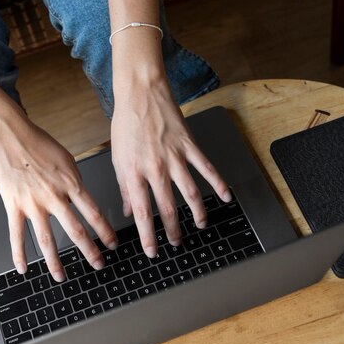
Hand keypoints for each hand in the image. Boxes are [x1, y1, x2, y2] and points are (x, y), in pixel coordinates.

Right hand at [0, 117, 117, 281]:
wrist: (8, 134)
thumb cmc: (37, 142)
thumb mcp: (66, 158)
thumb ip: (75, 181)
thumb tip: (82, 199)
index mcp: (70, 183)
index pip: (93, 212)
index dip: (105, 231)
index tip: (112, 244)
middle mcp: (53, 196)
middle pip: (75, 230)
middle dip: (89, 250)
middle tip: (99, 264)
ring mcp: (32, 203)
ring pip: (46, 239)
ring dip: (55, 261)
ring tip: (62, 276)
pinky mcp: (13, 205)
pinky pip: (16, 234)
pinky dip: (19, 254)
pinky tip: (23, 268)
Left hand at [111, 78, 230, 256]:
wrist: (141, 93)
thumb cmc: (126, 124)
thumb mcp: (117, 158)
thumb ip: (123, 186)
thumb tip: (128, 211)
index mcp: (134, 172)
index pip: (142, 212)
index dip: (148, 235)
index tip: (152, 250)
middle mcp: (155, 168)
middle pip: (167, 207)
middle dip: (172, 230)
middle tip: (176, 243)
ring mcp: (175, 157)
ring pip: (190, 192)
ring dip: (196, 213)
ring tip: (199, 226)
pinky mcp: (189, 145)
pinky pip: (207, 168)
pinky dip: (218, 184)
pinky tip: (225, 197)